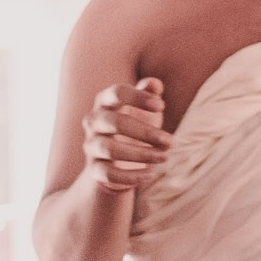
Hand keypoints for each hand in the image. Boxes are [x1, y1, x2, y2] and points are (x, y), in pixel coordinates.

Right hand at [82, 77, 170, 196]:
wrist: (117, 161)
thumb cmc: (135, 127)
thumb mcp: (144, 109)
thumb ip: (149, 93)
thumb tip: (154, 84)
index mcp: (105, 102)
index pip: (117, 93)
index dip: (138, 97)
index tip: (161, 106)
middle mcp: (93, 122)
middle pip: (114, 122)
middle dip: (145, 132)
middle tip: (170, 141)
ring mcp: (91, 146)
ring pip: (110, 149)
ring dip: (140, 154)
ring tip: (164, 157)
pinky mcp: (94, 169)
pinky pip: (109, 174)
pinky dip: (131, 176)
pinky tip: (151, 174)